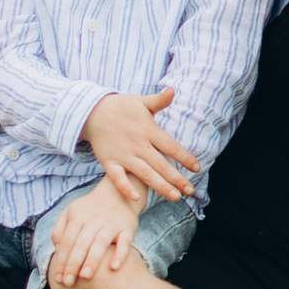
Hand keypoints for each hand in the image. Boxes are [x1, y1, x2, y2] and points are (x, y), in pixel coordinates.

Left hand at [45, 185, 141, 288]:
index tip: (58, 278)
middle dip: (73, 264)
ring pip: (100, 243)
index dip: (62, 260)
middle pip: (81, 244)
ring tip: (85, 276)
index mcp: (78, 217)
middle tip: (68, 283)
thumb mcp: (70, 211)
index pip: (67, 241)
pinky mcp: (127, 228)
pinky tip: (114, 267)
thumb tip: (56, 249)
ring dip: (92, 260)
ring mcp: (111, 223)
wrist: (117, 192)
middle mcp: (93, 219)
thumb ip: (60, 229)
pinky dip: (120, 254)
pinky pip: (125, 242)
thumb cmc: (89, 208)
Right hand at [82, 86, 206, 205]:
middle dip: (177, 178)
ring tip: (175, 197)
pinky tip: (136, 198)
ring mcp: (123, 154)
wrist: (91, 112)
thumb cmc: (120, 107)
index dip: (185, 158)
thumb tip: (173, 90)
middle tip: (191, 191)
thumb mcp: (140, 101)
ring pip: (145, 174)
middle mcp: (137, 144)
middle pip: (161, 164)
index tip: (197, 168)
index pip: (171, 146)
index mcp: (148, 129)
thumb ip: (158, 100)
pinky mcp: (109, 162)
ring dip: (160, 186)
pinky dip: (125, 188)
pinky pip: (118, 178)